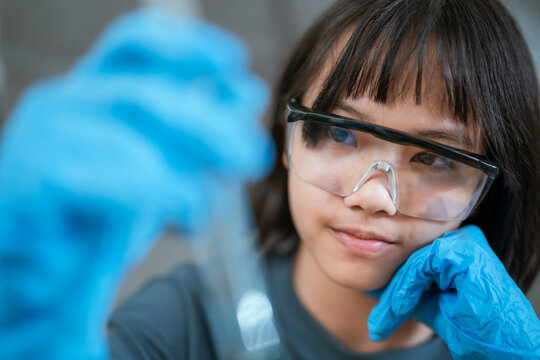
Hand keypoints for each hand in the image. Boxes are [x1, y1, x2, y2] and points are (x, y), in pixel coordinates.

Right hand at [0, 9, 272, 358]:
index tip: (237, 64)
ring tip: (201, 205)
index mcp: (96, 91)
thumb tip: (247, 99)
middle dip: (204, 124)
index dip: (189, 48)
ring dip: (176, 170)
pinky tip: (175, 216)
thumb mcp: (159, 169)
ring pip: (119, 137)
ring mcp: (40, 139)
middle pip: (141, 93)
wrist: (43, 273)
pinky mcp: (25, 184)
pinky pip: (86, 181)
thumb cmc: (100, 215)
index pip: (138, 46)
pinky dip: (139, 196)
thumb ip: (197, 136)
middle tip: (248, 155)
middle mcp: (66, 103)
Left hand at [368, 225, 539, 359]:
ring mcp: (464, 240)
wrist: (494, 343)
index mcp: (452, 245)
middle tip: (379, 322)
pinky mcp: (464, 249)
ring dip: (398, 294)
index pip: (412, 259)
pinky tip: (402, 306)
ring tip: (388, 317)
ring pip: (413, 263)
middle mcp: (460, 237)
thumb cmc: (464, 323)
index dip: (395, 287)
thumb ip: (400, 289)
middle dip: (393, 293)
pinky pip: (422, 264)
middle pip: (411, 260)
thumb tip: (367, 286)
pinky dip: (408, 287)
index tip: (379, 315)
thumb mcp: (423, 302)